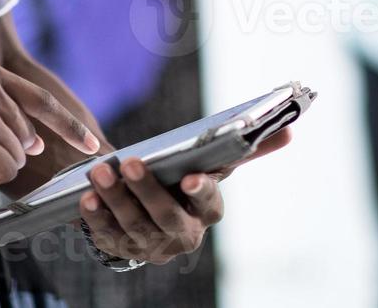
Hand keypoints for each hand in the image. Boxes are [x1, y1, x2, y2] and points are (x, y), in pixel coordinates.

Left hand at [80, 130, 291, 263]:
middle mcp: (182, 235)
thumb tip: (291, 129)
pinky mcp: (123, 249)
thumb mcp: (213, 167)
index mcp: (207, 213)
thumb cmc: (186, 182)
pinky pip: (107, 236)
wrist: (153, 214)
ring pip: (132, 225)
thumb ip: (247, 150)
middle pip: (164, 216)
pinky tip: (86, 197)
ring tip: (99, 172)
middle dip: (145, 190)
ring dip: (114, 198)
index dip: (200, 192)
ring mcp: (151, 246)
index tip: (189, 178)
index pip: (209, 204)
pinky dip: (96, 218)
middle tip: (129, 163)